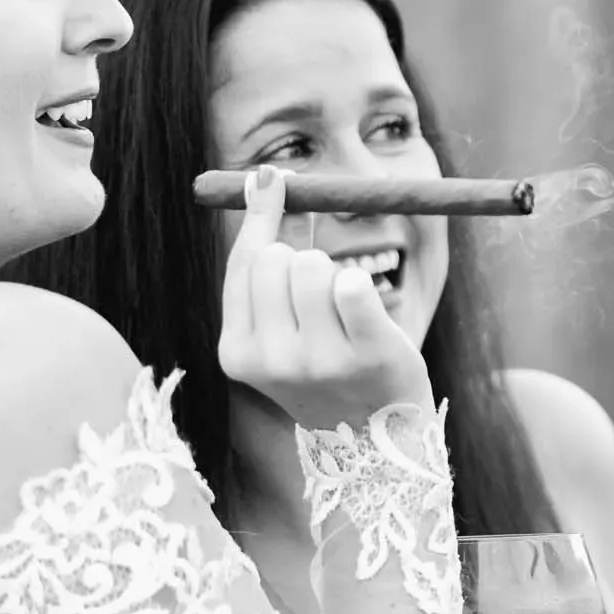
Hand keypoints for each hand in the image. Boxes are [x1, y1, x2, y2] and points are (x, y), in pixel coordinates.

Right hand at [217, 165, 434, 429]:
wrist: (375, 436)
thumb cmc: (328, 367)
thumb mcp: (283, 325)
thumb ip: (269, 255)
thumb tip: (263, 177)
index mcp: (238, 354)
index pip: (243, 262)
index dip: (262, 215)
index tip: (273, 178)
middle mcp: (272, 361)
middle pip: (276, 259)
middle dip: (303, 257)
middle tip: (323, 294)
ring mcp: (319, 361)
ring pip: (313, 266)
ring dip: (334, 274)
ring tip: (345, 314)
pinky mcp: (367, 355)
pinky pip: (352, 285)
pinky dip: (360, 283)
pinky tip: (364, 308)